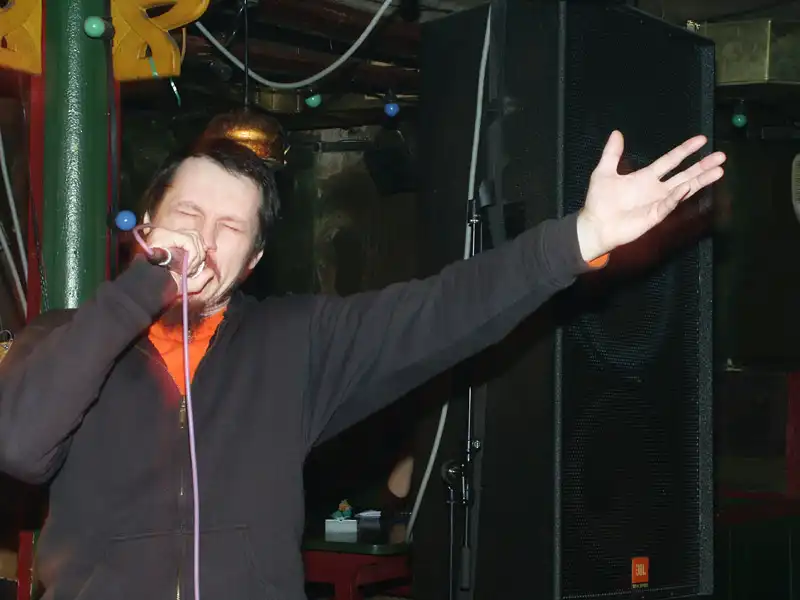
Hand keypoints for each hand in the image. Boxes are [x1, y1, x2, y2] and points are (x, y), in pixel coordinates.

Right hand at [146, 227, 212, 293]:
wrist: (151, 290)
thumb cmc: (165, 288)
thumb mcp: (187, 285)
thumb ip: (201, 279)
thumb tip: (211, 272)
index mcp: (167, 243)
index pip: (191, 234)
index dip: (202, 243)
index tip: (210, 250)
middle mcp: (163, 234)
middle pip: (194, 234)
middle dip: (200, 252)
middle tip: (193, 268)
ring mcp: (161, 234)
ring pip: (193, 237)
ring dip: (196, 257)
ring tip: (188, 270)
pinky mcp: (162, 235)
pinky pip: (188, 242)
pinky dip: (192, 256)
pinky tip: (187, 267)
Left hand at [576, 131, 725, 261]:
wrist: (594, 224)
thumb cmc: (599, 201)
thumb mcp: (604, 172)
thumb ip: (612, 153)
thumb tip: (616, 133)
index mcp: (646, 178)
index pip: (671, 160)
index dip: (685, 150)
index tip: (701, 139)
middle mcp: (656, 189)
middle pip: (685, 174)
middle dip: (702, 166)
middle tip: (721, 156)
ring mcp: (657, 203)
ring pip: (684, 189)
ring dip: (700, 180)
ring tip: (719, 171)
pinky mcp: (654, 216)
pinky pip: (668, 205)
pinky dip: (677, 196)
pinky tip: (687, 187)